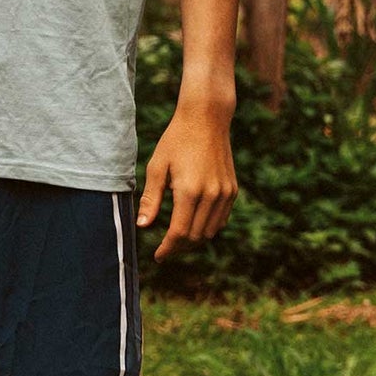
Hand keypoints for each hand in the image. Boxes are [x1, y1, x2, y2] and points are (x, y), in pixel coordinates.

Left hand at [136, 106, 236, 261]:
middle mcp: (211, 195)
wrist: (206, 119)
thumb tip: (142, 226)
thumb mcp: (157, 167)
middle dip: (179, 246)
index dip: (167, 248)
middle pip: (195, 236)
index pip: (179, 233)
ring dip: (194, 238)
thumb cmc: (176, 140)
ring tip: (178, 237)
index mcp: (189, 191)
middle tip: (165, 247)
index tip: (158, 256)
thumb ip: (150, 199)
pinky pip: (221, 219)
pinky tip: (194, 222)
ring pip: (209, 231)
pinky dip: (208, 226)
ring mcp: (225, 193)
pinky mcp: (232, 190)